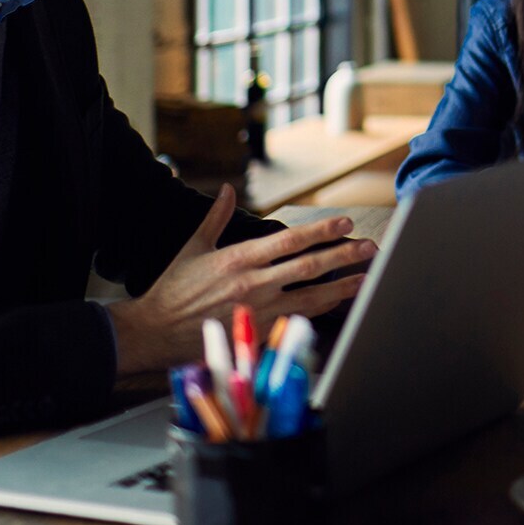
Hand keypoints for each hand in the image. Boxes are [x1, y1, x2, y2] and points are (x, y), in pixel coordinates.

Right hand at [108, 185, 376, 373]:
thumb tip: (229, 189)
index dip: (322, 231)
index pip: (291, 240)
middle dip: (344, 255)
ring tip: (365, 278)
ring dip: (342, 287)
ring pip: (311, 297)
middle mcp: (254, 284)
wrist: (153, 333)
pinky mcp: (258, 334)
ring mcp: (259, 312)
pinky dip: (320, 313)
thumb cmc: (173, 290)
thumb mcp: (193, 248)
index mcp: (240, 259)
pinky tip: (338, 306)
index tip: (345, 223)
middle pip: (310, 267)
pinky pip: (296, 322)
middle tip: (369, 247)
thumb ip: (216, 217)